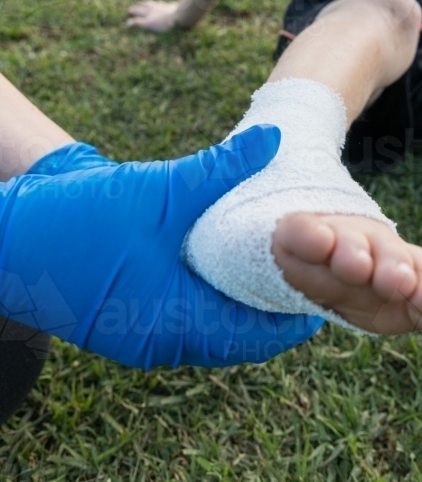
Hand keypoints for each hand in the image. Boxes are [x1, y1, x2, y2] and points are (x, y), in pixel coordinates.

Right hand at [0, 131, 321, 369]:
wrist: (4, 239)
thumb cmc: (76, 221)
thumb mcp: (157, 191)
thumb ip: (220, 168)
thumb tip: (274, 140)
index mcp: (174, 324)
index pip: (257, 334)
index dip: (296, 312)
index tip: (329, 281)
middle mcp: (161, 342)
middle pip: (240, 334)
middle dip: (275, 305)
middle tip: (312, 268)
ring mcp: (142, 336)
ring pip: (213, 327)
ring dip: (244, 301)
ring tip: (280, 264)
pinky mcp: (128, 321)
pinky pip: (187, 317)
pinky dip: (213, 296)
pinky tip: (230, 262)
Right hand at [126, 0, 179, 32]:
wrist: (179, 16)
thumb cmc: (163, 22)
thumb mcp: (148, 24)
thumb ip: (138, 23)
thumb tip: (127, 23)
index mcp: (148, 12)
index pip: (138, 10)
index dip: (133, 11)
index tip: (128, 11)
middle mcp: (155, 7)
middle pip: (145, 5)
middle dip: (140, 6)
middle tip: (136, 5)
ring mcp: (164, 6)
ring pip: (155, 4)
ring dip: (149, 3)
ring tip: (147, 3)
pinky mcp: (172, 7)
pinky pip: (165, 4)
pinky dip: (161, 4)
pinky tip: (163, 4)